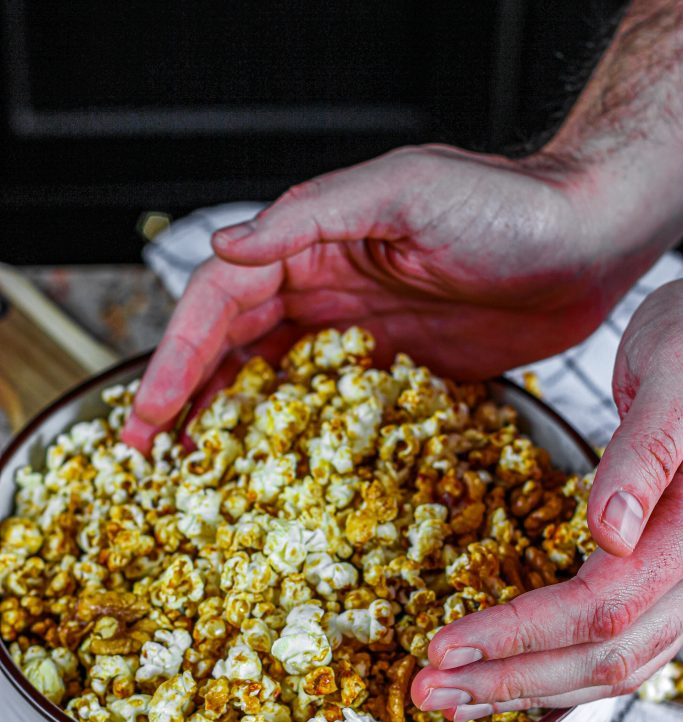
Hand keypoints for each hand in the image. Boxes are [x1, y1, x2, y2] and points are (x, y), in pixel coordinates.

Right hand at [123, 143, 618, 450]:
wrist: (590, 242)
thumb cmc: (506, 206)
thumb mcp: (403, 193)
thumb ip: (310, 217)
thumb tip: (226, 246)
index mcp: (312, 243)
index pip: (221, 303)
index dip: (177, 358)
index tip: (150, 414)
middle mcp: (327, 288)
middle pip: (234, 349)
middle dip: (187, 399)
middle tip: (152, 456)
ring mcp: (361, 334)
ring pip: (277, 383)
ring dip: (235, 424)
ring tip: (201, 474)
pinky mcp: (400, 372)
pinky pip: (336, 410)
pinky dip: (304, 440)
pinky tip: (287, 473)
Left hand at [411, 281, 682, 719]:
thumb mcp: (674, 378)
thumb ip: (648, 452)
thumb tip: (609, 532)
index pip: (604, 604)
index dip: (519, 634)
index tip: (440, 648)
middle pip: (604, 655)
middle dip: (510, 680)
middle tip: (425, 692)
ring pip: (612, 664)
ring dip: (527, 687)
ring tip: (451, 696)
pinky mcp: (666, 580)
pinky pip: (617, 643)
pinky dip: (556, 666)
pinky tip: (507, 671)